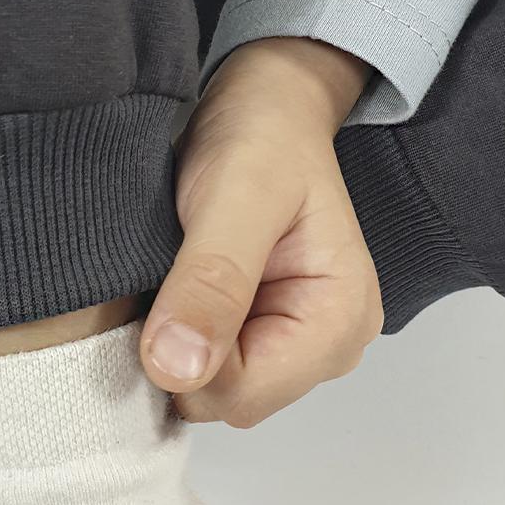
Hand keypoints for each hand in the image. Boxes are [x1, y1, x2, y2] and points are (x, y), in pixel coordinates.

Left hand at [140, 37, 383, 426]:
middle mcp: (325, 346)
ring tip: (176, 268)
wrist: (265, 105)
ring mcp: (292, 343)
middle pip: (225, 399)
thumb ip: (212, 281)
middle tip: (170, 269)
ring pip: (207, 386)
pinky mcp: (259, 333)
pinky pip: (200, 362)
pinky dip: (176, 330)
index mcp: (340, 320)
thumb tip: (177, 368)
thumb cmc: (264, 137)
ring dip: (176, 336)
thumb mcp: (236, 197)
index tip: (163, 287)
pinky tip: (177, 282)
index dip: (186, 354)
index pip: (242, 394)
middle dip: (181, 347)